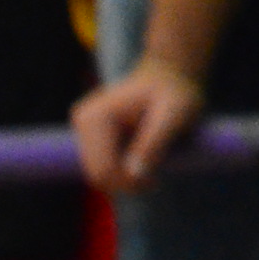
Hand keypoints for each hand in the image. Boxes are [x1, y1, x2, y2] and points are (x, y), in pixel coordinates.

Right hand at [72, 59, 205, 191]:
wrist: (169, 76)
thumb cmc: (176, 93)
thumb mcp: (174, 117)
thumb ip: (153, 145)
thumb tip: (133, 177)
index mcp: (96, 117)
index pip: (102, 169)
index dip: (128, 182)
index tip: (155, 182)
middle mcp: (82, 122)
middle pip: (96, 175)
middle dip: (124, 183)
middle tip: (154, 181)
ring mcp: (82, 128)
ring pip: (97, 174)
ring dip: (123, 178)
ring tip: (150, 167)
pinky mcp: (88, 136)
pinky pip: (100, 166)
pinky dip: (120, 171)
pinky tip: (139, 159)